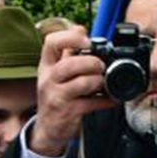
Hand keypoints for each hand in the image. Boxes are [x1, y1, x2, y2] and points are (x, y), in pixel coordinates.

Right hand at [33, 28, 111, 157]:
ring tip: (103, 83)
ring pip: (81, 83)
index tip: (86, 40)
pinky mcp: (67, 112)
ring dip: (98, 81)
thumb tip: (80, 28)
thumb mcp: (54, 74)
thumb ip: (67, 52)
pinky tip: (110, 99)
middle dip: (91, 62)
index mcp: (46, 66)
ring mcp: (56, 97)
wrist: (47, 129)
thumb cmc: (55, 97)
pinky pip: (91, 103)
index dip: (70, 37)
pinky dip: (105, 100)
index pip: (51, 43)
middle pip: (70, 64)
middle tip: (100, 66)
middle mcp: (48, 80)